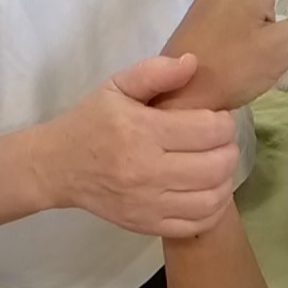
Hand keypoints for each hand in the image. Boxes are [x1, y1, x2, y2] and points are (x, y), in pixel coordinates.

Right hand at [31, 55, 238, 237]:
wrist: (57, 167)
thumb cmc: (91, 122)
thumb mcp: (116, 86)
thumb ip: (155, 72)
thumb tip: (192, 63)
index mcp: (141, 131)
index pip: (209, 130)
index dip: (225, 122)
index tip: (218, 118)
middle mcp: (147, 171)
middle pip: (217, 165)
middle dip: (229, 149)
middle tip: (220, 141)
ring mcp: (148, 204)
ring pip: (213, 198)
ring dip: (225, 179)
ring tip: (215, 164)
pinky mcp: (146, 225)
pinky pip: (197, 224)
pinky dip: (213, 208)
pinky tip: (207, 191)